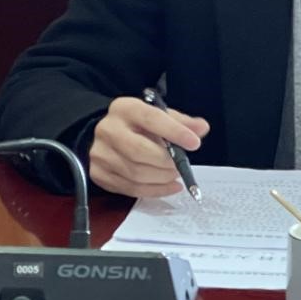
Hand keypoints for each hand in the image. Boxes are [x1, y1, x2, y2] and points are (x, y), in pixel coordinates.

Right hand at [89, 96, 209, 197]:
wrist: (105, 134)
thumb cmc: (137, 124)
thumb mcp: (158, 115)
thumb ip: (181, 122)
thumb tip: (201, 128)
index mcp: (125, 108)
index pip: (151, 119)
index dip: (175, 132)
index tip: (194, 143)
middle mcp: (108, 129)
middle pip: (139, 151)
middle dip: (166, 161)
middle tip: (181, 165)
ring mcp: (100, 153)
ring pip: (135, 173)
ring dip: (162, 178)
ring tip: (175, 174)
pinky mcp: (99, 174)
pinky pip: (130, 188)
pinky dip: (155, 190)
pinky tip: (169, 186)